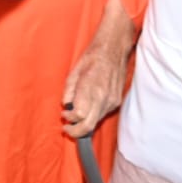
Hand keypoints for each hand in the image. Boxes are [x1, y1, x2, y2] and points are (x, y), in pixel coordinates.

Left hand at [62, 0, 135, 138]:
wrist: (114, 50)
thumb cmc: (92, 58)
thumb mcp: (74, 73)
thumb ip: (68, 92)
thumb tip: (66, 106)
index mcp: (90, 89)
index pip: (79, 116)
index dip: (69, 119)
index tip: (64, 115)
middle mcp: (103, 98)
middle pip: (89, 126)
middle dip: (76, 132)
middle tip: (67, 129)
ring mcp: (112, 101)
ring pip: (96, 122)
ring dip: (84, 123)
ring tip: (75, 115)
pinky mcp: (117, 102)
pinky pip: (103, 114)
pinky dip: (93, 115)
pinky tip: (88, 107)